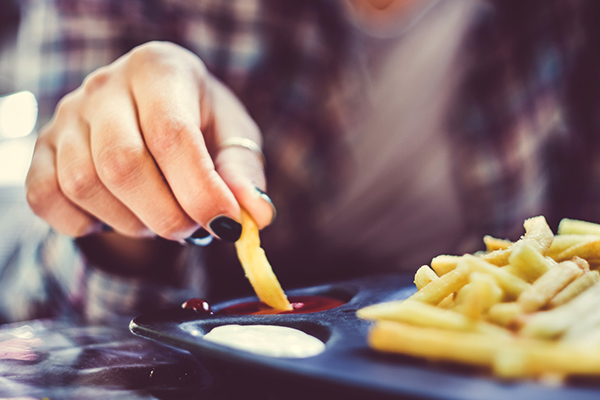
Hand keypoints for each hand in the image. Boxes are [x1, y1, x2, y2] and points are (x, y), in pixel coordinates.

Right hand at [26, 41, 273, 242]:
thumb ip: (244, 172)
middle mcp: (104, 86)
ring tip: (161, 216)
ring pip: (84, 185)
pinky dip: (86, 224)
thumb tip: (256, 216)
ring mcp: (66, 117)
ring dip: (132, 222)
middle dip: (166, 214)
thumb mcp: (232, 136)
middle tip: (194, 228)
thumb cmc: (199, 122)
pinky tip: (120, 214)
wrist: (150, 109)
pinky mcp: (41, 149)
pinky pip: (46, 198)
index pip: (172, 134)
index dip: (200, 190)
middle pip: (122, 163)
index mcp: (159, 70)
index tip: (227, 226)